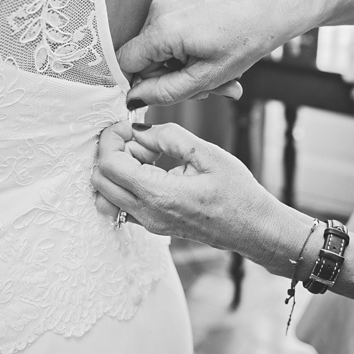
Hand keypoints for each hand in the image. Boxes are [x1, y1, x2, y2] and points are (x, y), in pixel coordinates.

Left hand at [92, 121, 287, 260]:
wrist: (253, 229)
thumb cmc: (238, 194)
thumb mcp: (207, 153)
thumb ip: (168, 136)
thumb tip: (139, 130)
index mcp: (159, 194)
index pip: (109, 165)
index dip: (112, 138)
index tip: (128, 125)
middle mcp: (148, 214)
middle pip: (100, 180)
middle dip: (112, 151)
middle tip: (139, 138)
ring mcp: (148, 223)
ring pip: (107, 193)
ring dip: (118, 168)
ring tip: (148, 155)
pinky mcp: (153, 225)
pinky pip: (122, 203)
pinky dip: (127, 182)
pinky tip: (153, 169)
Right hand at [117, 0, 294, 106]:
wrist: (271, 8)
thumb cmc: (248, 40)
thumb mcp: (207, 78)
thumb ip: (165, 92)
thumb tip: (133, 99)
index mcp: (163, 28)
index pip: (125, 63)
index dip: (140, 85)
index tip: (164, 94)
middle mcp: (158, 9)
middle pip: (144, 59)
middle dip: (171, 79)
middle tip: (207, 90)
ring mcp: (166, 1)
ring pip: (159, 50)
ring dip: (184, 68)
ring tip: (218, 75)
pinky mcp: (175, 0)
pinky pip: (168, 35)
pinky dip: (187, 51)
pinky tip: (211, 57)